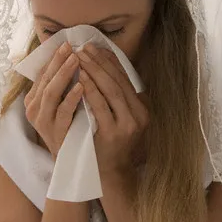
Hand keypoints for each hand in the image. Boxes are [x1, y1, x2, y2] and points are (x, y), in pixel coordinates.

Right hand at [24, 42, 83, 159]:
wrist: (73, 160)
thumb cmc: (70, 128)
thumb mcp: (64, 103)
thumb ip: (63, 84)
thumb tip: (75, 56)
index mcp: (35, 99)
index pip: (43, 73)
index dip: (54, 57)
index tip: (68, 43)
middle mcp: (34, 109)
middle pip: (45, 79)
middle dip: (58, 61)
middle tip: (71, 46)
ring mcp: (43, 122)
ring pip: (51, 93)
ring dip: (64, 74)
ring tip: (76, 60)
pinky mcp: (55, 133)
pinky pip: (62, 111)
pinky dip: (72, 97)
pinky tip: (82, 86)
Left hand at [77, 44, 148, 173]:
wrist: (110, 175)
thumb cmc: (110, 145)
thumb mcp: (119, 119)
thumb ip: (116, 99)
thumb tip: (103, 66)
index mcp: (141, 109)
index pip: (125, 78)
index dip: (110, 60)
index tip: (96, 46)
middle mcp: (138, 116)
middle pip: (118, 81)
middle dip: (100, 62)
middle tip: (84, 47)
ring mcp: (127, 125)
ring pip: (111, 90)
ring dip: (95, 71)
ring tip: (80, 57)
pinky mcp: (113, 133)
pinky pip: (100, 106)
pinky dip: (90, 90)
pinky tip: (80, 79)